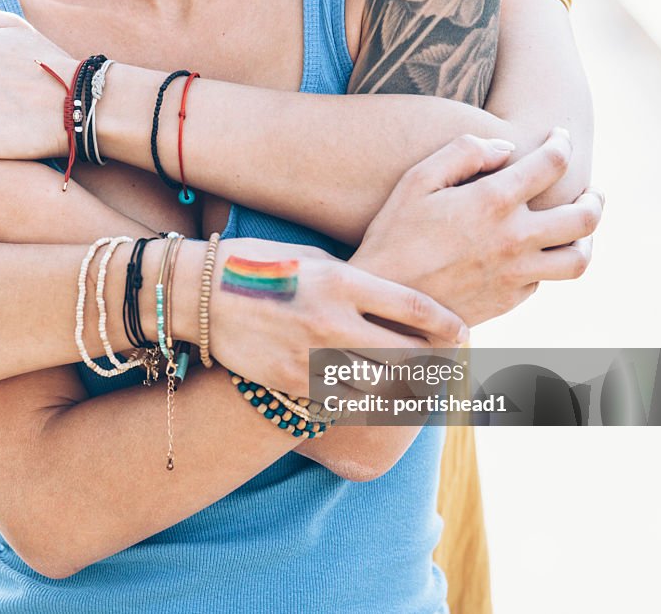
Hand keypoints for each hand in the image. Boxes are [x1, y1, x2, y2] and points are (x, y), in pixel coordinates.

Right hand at [204, 238, 468, 397]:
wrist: (198, 296)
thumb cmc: (258, 267)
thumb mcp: (313, 258)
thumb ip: (356, 281)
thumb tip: (396, 301)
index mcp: (342, 282)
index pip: (416, 308)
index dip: (449, 325)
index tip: (463, 332)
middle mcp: (332, 322)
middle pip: (408, 357)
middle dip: (433, 364)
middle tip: (445, 365)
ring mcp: (311, 358)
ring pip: (380, 388)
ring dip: (402, 389)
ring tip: (415, 385)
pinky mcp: (291, 384)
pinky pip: (343, 402)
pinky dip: (362, 400)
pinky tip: (370, 395)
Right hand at [352, 129, 602, 325]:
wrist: (383, 303)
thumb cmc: (393, 235)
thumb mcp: (416, 181)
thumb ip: (462, 151)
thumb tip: (506, 148)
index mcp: (492, 201)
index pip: (553, 162)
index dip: (562, 143)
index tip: (560, 138)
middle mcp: (514, 239)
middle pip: (584, 216)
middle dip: (594, 197)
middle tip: (591, 191)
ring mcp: (515, 274)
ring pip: (578, 259)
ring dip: (587, 240)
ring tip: (579, 230)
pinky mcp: (508, 300)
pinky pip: (544, 281)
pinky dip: (546, 264)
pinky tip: (533, 254)